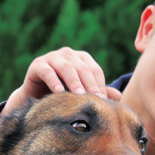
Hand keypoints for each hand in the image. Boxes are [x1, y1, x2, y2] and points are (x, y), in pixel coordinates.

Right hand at [4, 47, 121, 114]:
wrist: (35, 97)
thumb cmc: (62, 94)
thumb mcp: (81, 93)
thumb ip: (98, 92)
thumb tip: (119, 96)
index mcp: (81, 58)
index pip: (95, 70)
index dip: (100, 84)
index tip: (103, 100)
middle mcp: (68, 54)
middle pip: (82, 68)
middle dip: (90, 84)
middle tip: (95, 98)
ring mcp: (52, 57)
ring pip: (66, 67)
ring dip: (74, 81)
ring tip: (79, 95)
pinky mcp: (38, 64)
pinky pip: (47, 71)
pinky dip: (54, 81)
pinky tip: (59, 92)